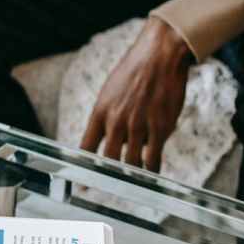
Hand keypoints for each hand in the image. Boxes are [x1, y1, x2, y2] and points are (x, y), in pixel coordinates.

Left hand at [79, 17, 193, 171]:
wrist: (160, 55)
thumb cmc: (134, 72)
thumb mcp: (110, 92)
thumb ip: (106, 116)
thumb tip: (105, 138)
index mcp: (100, 112)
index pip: (86, 148)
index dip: (84, 169)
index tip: (82, 184)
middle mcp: (117, 121)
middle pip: (109, 161)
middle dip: (109, 178)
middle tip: (111, 188)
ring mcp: (139, 126)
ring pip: (132, 163)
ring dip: (132, 175)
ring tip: (133, 183)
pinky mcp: (160, 127)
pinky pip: (154, 158)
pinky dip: (152, 169)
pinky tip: (152, 174)